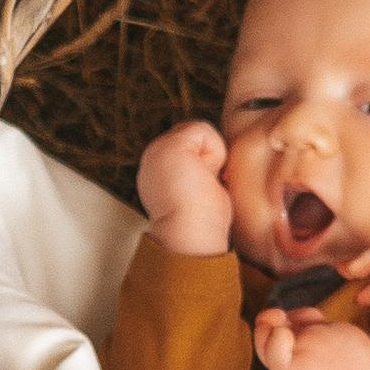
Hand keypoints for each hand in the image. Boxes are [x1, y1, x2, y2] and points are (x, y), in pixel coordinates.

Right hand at [138, 118, 234, 257]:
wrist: (189, 239)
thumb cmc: (201, 225)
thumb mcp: (198, 189)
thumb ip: (199, 169)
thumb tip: (216, 161)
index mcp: (158, 169)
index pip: (191, 146)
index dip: (206, 163)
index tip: (204, 190)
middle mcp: (153, 156)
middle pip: (196, 136)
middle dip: (209, 158)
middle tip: (203, 187)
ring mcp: (158, 148)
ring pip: (200, 133)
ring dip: (211, 157)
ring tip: (202, 183)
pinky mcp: (170, 145)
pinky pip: (203, 130)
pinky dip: (214, 153)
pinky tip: (204, 176)